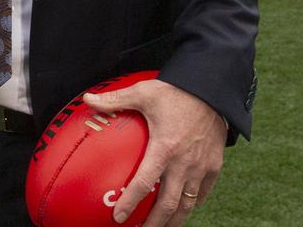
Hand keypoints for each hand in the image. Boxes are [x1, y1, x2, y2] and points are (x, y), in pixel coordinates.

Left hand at [82, 79, 226, 226]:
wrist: (213, 89)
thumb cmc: (176, 91)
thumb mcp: (143, 92)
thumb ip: (115, 99)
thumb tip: (87, 99)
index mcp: (164, 148)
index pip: (145, 183)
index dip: (130, 202)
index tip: (119, 217)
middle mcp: (184, 163)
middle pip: (169, 203)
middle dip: (155, 222)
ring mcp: (202, 167)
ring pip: (188, 203)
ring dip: (174, 220)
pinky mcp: (215, 165)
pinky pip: (203, 192)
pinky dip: (193, 203)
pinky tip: (183, 208)